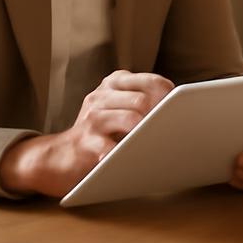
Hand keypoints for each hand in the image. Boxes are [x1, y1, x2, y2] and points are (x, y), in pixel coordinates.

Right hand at [0, 70, 173, 197]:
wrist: (57, 157)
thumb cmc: (100, 132)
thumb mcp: (120, 108)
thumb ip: (145, 102)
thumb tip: (186, 109)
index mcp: (115, 82)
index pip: (153, 82)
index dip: (171, 99)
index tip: (179, 114)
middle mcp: (101, 95)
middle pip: (144, 100)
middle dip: (160, 117)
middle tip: (168, 132)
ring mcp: (91, 118)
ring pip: (131, 119)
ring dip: (146, 134)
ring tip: (154, 144)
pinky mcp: (83, 144)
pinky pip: (110, 148)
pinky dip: (125, 155)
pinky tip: (132, 160)